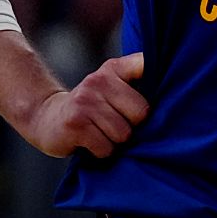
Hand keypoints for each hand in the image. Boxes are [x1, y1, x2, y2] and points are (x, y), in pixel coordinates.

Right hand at [24, 52, 147, 158]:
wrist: (46, 117)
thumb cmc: (90, 106)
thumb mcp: (111, 85)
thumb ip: (136, 80)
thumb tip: (170, 90)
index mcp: (113, 69)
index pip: (145, 65)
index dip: (157, 80)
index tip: (159, 93)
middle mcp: (98, 81)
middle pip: (141, 113)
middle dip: (132, 126)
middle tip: (115, 124)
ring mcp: (85, 101)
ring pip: (124, 134)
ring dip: (115, 142)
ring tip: (101, 133)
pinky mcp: (75, 124)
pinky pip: (106, 148)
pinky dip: (102, 152)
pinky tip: (91, 143)